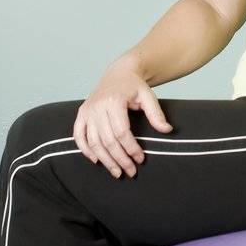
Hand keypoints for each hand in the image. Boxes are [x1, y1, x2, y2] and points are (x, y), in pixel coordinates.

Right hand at [73, 61, 171, 176]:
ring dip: (104, 160)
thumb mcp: (148, 96)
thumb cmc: (134, 86)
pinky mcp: (81, 114)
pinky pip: (78, 135)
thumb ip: (156, 114)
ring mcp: (87, 111)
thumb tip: (167, 130)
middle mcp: (97, 106)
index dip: (131, 148)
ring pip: (93, 142)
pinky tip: (95, 160)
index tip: (140, 159)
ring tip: (117, 172)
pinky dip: (85, 149)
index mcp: (114, 101)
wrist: (118, 73)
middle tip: (130, 172)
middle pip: (107, 140)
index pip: (121, 132)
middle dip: (120, 159)